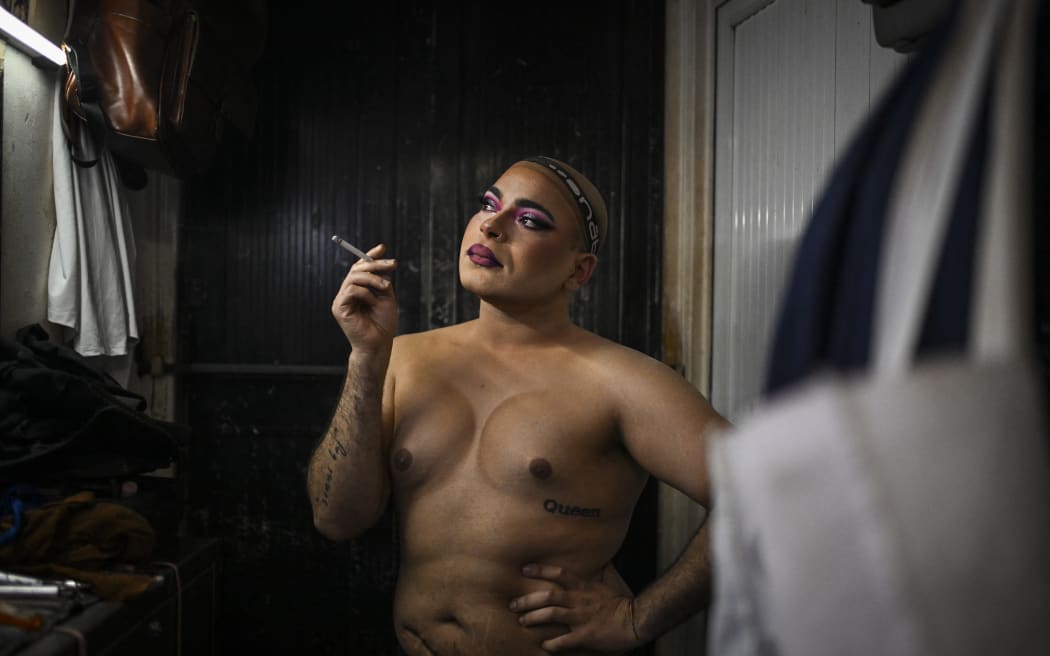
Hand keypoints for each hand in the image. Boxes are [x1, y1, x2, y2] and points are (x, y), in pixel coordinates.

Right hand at [331, 244, 397, 353]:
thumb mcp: (386, 296)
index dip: (370, 256)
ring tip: (386, 287)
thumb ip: (382, 280)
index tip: (382, 247)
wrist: (379, 344)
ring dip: (373, 278)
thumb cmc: (383, 323)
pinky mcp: (338, 308)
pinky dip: (366, 293)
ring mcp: (341, 300)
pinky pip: (351, 290)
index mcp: (356, 290)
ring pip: (354, 277)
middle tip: (392, 264)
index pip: (359, 268)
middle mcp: (346, 293)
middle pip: (356, 269)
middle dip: (375, 263)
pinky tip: (373, 302)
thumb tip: (382, 262)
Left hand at [510, 563, 640, 652]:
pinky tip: (543, 646)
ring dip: (534, 618)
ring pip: (551, 615)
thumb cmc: (619, 603)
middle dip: (528, 600)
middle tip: (513, 604)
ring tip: (522, 621)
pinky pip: (564, 641)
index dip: (540, 570)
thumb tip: (591, 563)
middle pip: (548, 596)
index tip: (524, 569)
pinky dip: (552, 644)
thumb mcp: (605, 583)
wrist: (634, 620)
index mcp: (583, 587)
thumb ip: (594, 575)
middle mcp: (579, 600)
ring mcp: (581, 618)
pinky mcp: (585, 635)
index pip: (559, 574)